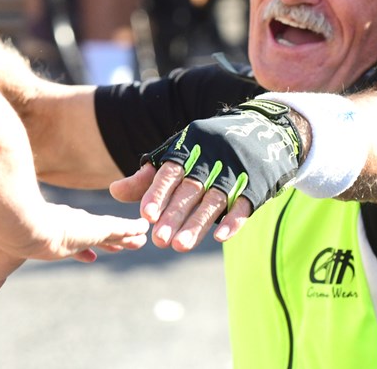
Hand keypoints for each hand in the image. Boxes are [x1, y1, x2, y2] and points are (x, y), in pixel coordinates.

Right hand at [0, 202, 148, 292]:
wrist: (12, 223)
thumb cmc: (0, 243)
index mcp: (44, 237)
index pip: (67, 245)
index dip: (80, 251)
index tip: (91, 256)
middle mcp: (64, 230)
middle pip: (92, 237)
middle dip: (108, 242)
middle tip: (124, 246)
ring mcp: (79, 228)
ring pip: (108, 233)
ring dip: (125, 237)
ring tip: (141, 239)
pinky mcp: (93, 227)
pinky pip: (119, 228)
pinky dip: (131, 229)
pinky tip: (144, 230)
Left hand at [109, 98, 301, 250]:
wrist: (262, 131)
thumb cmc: (208, 150)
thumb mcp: (180, 156)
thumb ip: (149, 177)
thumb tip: (114, 191)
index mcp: (190, 150)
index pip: (171, 172)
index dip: (158, 193)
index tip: (146, 215)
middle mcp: (211, 159)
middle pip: (191, 189)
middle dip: (175, 214)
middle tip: (159, 240)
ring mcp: (235, 172)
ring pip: (214, 200)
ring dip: (198, 223)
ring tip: (180, 246)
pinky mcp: (255, 185)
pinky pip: (245, 203)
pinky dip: (233, 220)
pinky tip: (220, 237)